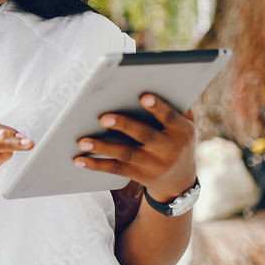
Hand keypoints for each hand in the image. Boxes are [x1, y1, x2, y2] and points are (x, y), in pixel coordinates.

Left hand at [74, 94, 196, 201]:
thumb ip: (172, 109)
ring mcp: (154, 164)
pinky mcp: (140, 175)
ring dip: (103, 147)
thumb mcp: (183, 125)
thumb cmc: (176, 140)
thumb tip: (149, 85)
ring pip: (126, 154)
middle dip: (124, 125)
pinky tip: (80, 160)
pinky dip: (97, 164)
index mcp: (181, 131)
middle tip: (103, 119)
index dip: (158, 107)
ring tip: (83, 142)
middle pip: (145, 135)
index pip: (170, 117)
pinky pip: (116, 169)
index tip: (144, 97)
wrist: (181, 178)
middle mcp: (170, 148)